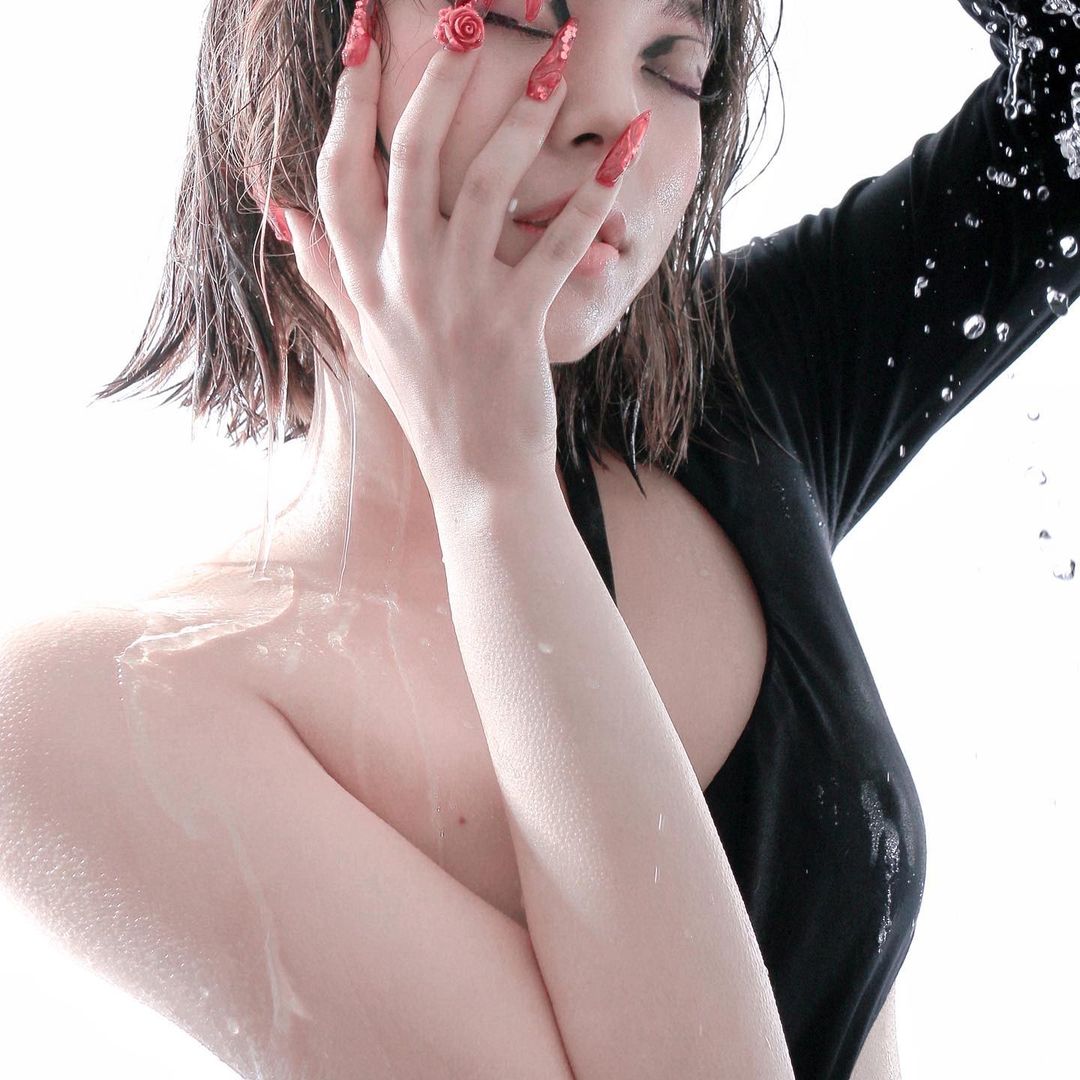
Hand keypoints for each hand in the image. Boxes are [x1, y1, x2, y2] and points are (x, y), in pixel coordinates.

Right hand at [280, 1, 649, 496]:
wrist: (476, 476)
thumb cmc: (425, 400)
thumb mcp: (362, 336)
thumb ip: (322, 271)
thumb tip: (281, 211)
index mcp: (362, 279)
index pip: (338, 172)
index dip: (348, 97)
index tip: (359, 29)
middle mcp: (402, 282)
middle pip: (412, 156)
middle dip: (437, 77)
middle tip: (468, 16)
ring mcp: (458, 302)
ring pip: (486, 184)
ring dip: (522, 113)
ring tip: (554, 56)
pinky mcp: (515, 323)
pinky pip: (556, 244)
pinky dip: (595, 194)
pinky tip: (628, 146)